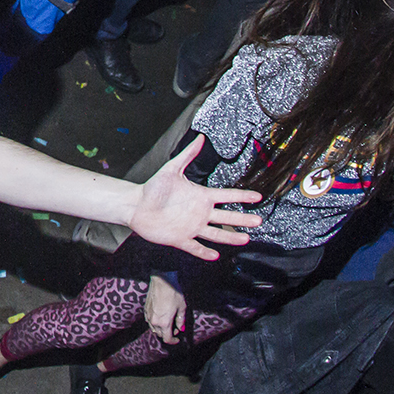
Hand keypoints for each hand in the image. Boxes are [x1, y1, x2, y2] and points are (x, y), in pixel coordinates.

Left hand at [129, 135, 261, 261]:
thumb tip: (200, 138)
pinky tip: (215, 255)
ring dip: (230, 237)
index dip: (242, 196)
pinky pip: (195, 247)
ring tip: (245, 238)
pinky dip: (205, 252)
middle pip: (226, 217)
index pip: (226, 196)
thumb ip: (187, 154)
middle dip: (243, 219)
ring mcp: (191, 226)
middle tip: (258, 220)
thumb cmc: (153, 187)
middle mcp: (199, 212)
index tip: (257, 196)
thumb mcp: (172, 169)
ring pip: (215, 234)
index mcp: (200, 196)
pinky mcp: (180, 238)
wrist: (136, 205)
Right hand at [144, 274, 187, 344]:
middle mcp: (154, 321)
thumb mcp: (182, 307)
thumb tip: (181, 328)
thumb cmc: (173, 293)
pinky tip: (160, 317)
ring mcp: (148, 315)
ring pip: (153, 329)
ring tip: (167, 323)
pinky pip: (149, 321)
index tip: (178, 339)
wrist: (162, 280)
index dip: (173, 341)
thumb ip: (180, 320)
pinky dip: (155, 323)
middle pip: (160, 334)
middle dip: (168, 334)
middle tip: (175, 328)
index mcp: (164, 323)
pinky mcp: (145, 309)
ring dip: (160, 329)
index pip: (167, 339)